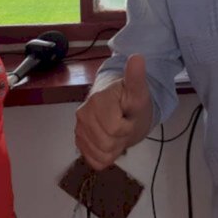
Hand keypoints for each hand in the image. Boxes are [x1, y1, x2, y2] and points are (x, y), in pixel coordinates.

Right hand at [75, 55, 151, 169]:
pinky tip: (110, 141)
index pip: (115, 129)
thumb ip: (136, 77)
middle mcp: (82, 115)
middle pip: (107, 144)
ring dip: (114, 148)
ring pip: (100, 155)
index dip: (127, 126)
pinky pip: (95, 160)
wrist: (121, 109)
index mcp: (96, 100)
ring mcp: (78, 129)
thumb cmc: (130, 101)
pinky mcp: (79, 143)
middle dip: (121, 138)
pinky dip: (106, 156)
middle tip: (124, 125)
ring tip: (117, 132)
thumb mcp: (139, 92)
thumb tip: (137, 57)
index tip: (128, 116)